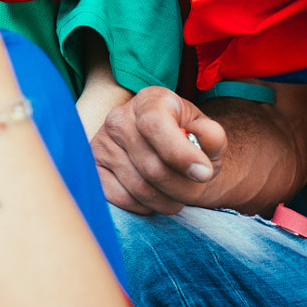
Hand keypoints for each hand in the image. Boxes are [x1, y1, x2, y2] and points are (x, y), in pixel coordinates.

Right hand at [91, 87, 228, 215]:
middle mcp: (119, 118)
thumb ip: (212, 135)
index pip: (154, 124)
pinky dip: (145, 206)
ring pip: (140, 188)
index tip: (204, 173)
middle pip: (152, 166)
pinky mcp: (93, 169)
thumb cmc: (191, 144)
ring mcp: (101, 144)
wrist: (168, 154)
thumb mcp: (209, 135)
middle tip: (195, 188)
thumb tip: (203, 141)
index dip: (180, 153)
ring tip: (176, 193)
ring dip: (167, 201)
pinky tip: (154, 196)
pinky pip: (121, 199)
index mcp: (150, 100)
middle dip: (183, 187)